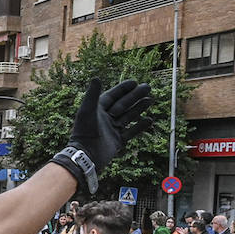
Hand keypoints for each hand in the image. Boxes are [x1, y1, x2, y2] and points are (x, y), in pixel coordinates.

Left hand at [49, 78, 153, 194]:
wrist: (86, 155)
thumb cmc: (84, 132)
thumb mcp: (87, 111)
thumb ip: (92, 95)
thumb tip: (96, 77)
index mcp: (97, 111)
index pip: (112, 96)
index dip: (123, 89)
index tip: (134, 82)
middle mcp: (105, 119)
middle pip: (123, 104)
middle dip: (135, 96)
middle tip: (147, 87)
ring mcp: (112, 130)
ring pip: (128, 116)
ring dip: (139, 108)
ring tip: (150, 99)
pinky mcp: (117, 141)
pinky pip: (131, 132)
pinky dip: (140, 126)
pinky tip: (149, 120)